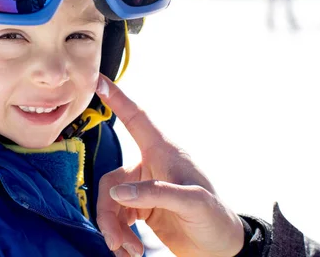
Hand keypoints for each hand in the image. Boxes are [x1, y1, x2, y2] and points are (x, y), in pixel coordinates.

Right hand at [95, 74, 243, 256]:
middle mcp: (150, 167)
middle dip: (109, 212)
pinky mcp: (140, 209)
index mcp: (164, 153)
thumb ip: (156, 194)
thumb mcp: (193, 203)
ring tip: (126, 251)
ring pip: (110, 201)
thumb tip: (119, 193)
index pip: (137, 119)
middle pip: (112, 180)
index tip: (99, 81)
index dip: (118, 99)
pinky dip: (118, 235)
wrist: (220, 250)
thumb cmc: (214, 218)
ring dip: (113, 228)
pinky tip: (128, 250)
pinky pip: (116, 216)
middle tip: (115, 240)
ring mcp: (143, 189)